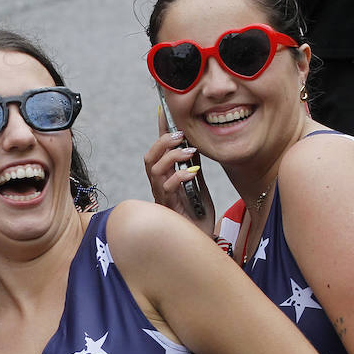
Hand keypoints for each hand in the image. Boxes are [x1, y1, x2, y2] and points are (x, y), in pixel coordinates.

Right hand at [143, 118, 214, 233]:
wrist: (203, 242)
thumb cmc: (198, 219)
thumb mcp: (199, 187)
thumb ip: (193, 169)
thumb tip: (194, 148)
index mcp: (166, 179)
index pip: (159, 151)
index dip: (160, 131)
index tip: (164, 111)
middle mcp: (159, 187)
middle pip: (149, 158)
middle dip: (162, 142)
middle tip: (180, 134)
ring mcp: (162, 198)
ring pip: (154, 169)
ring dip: (171, 156)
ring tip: (189, 152)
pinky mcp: (168, 208)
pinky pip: (167, 187)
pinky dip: (179, 175)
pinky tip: (192, 173)